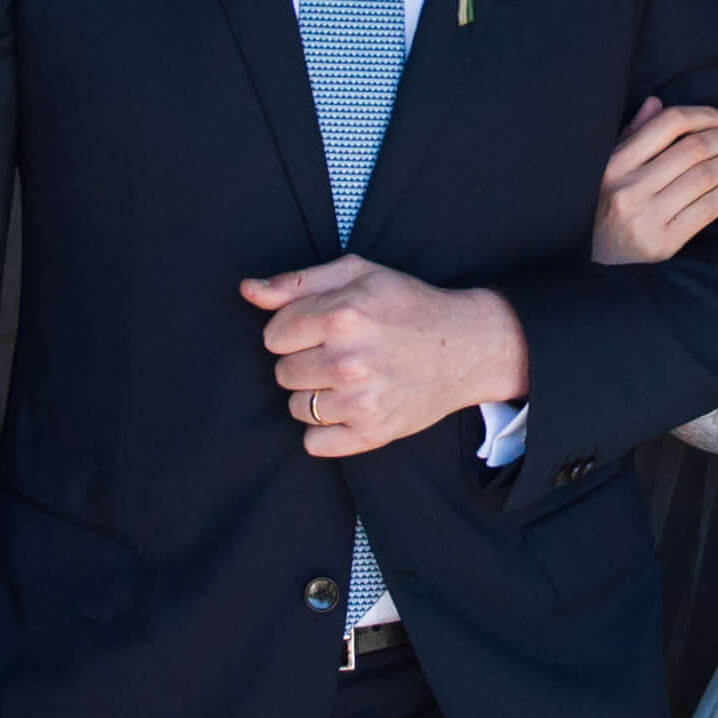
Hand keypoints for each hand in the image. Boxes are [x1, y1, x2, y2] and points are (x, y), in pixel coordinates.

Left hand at [243, 256, 529, 455]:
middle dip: (305, 362)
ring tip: (349, 379)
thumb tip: (248, 290)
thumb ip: (298, 282)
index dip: (295, 331)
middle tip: (341, 353)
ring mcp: (361, 401)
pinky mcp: (372, 433)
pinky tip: (349, 409)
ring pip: (295, 407)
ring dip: (315, 395)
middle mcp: (349, 361)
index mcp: (341, 316)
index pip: (273, 336)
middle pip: (283, 373)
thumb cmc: (409, 305)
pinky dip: (326, 431)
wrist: (469, 345)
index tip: (324, 329)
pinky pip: (314, 443)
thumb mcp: (359, 274)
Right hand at [592, 96, 717, 265]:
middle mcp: (630, 188)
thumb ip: (632, 133)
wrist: (589, 256)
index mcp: (615, 163)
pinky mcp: (663, 243)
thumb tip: (657, 102)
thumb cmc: (600, 203)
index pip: (669, 124)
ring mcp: (647, 218)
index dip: (703, 115)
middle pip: (693, 150)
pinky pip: (706, 210)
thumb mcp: (607, 164)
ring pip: (703, 178)